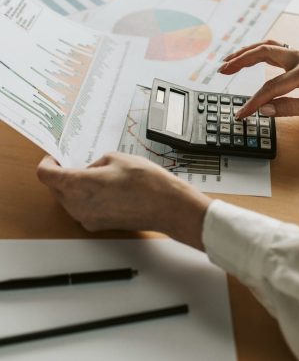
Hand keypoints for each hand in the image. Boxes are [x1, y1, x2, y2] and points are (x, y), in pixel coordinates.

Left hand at [37, 153, 210, 249]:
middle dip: (62, 175)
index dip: (48, 163)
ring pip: (69, 200)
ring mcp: (87, 218)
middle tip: (78, 163)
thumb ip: (96, 163)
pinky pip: (83, 210)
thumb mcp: (117, 158)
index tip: (55, 158)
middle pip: (55, 189)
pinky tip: (106, 189)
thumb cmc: (146, 182)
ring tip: (96, 175)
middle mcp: (77, 205)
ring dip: (75, 188)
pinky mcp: (99, 226)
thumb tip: (90, 169)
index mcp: (78, 185)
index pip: (45, 175)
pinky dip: (87, 199)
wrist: (167, 206)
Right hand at [218, 40, 298, 118]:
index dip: (254, 102)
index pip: (271, 88)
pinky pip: (276, 48)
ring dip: (246, 52)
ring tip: (228, 62)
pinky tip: (250, 57)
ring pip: (267, 46)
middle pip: (263, 53)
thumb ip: (291, 108)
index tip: (241, 114)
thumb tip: (266, 110)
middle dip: (240, 61)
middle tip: (221, 71)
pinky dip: (259, 50)